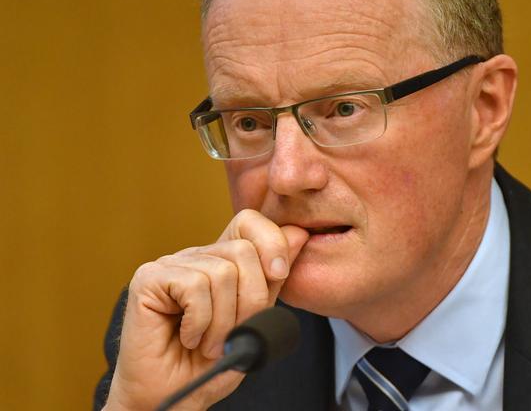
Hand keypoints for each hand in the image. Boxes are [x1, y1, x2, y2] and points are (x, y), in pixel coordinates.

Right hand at [103, 210, 308, 410]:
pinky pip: (194, 287)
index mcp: (221, 260)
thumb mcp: (256, 319)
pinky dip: (200, 322)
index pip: (249, 221)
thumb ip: (273, 279)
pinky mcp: (148, 279)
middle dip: (250, 301)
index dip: (270, 241)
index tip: (278, 273)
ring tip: (208, 342)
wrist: (174, 398)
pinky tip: (188, 337)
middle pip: (243, 252)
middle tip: (234, 333)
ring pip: (221, 273)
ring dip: (223, 322)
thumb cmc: (211, 364)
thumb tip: (298, 233)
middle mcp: (196, 256)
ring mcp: (170, 265)